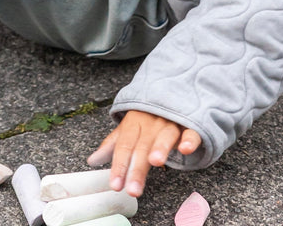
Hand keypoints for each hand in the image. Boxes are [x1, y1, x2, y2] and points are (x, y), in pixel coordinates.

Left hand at [88, 110, 202, 195]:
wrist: (168, 93)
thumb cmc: (145, 117)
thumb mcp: (127, 129)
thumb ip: (112, 146)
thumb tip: (92, 161)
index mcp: (132, 123)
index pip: (123, 146)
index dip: (118, 166)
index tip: (115, 185)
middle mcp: (150, 123)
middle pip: (141, 146)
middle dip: (136, 169)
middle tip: (132, 189)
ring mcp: (170, 122)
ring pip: (164, 136)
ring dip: (160, 147)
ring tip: (154, 162)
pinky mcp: (189, 125)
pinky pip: (190, 132)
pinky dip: (188, 139)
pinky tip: (184, 148)